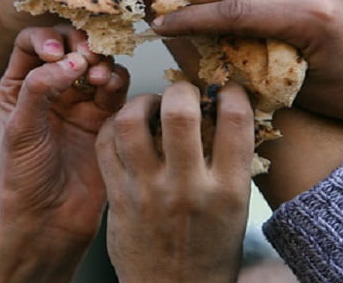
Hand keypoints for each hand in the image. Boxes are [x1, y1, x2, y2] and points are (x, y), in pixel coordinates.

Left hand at [0, 26, 129, 281]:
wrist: (51, 220)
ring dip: (100, 61)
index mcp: (19, 86)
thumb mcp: (20, 130)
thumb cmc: (24, 179)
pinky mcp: (105, 117)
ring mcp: (79, 101)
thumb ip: (40, 89)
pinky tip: (110, 88)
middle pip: (68, 44)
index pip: (31, 42)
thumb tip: (71, 61)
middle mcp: (50, 88)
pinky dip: (116, 80)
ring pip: (96, 62)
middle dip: (79, 43)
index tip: (57, 54)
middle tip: (86, 56)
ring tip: (98, 78)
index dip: (46, 38)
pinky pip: (116, 87)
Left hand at [96, 81, 253, 282]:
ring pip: (131, 123)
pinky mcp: (118, 198)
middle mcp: (187, 188)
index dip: (232, 93)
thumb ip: (230, 164)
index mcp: (228, 191)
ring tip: (149, 104)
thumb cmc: (208, 253)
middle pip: (180, 113)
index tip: (226, 90)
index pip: (236, 121)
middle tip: (182, 93)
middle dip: (181, 90)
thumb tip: (224, 114)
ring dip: (141, 102)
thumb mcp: (235, 210)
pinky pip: (106, 145)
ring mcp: (148, 192)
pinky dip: (114, 125)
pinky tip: (125, 126)